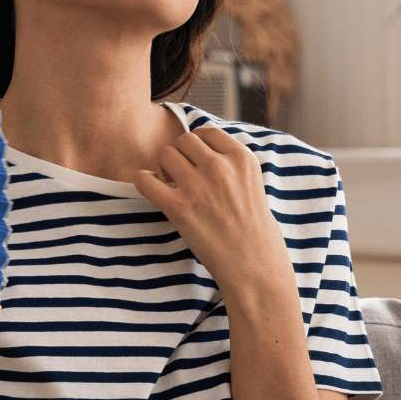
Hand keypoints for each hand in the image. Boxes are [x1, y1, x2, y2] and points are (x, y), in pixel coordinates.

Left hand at [134, 126, 296, 304]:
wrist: (255, 267)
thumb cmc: (256, 232)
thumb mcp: (253, 186)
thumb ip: (231, 166)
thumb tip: (202, 154)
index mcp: (242, 158)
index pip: (207, 132)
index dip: (197, 145)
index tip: (197, 161)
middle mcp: (220, 167)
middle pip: (184, 140)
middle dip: (180, 155)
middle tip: (183, 176)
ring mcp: (198, 187)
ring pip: (165, 154)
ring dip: (164, 168)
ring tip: (172, 186)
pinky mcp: (179, 208)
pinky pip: (145, 180)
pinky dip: (143, 181)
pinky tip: (153, 190)